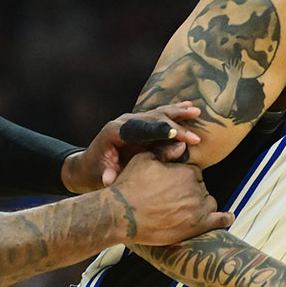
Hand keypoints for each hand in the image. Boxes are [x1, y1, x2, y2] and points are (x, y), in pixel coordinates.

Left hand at [62, 102, 203, 193]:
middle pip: (152, 119)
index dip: (157, 130)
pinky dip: (175, 112)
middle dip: (174, 127)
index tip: (174, 134)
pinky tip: (189, 106)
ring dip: (178, 113)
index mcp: (114, 132)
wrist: (89, 164)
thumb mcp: (99, 176)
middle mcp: (125, 122)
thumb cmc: (95, 172)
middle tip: (194, 137)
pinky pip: (160, 115)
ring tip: (196, 111)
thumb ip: (107, 176)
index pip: (139, 128)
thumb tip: (110, 179)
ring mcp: (134, 120)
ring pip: (158, 113)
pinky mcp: (141, 123)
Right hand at [110, 151, 232, 245]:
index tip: (172, 184)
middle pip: (201, 187)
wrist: (122, 214)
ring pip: (209, 202)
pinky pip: (219, 221)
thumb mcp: (143, 160)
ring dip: (202, 204)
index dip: (183, 177)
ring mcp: (198, 209)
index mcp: (186, 171)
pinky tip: (228, 217)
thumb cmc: (130, 186)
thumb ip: (165, 151)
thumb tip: (183, 144)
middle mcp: (196, 189)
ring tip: (187, 209)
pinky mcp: (197, 227)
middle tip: (173, 198)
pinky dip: (225, 218)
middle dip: (191, 191)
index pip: (194, 172)